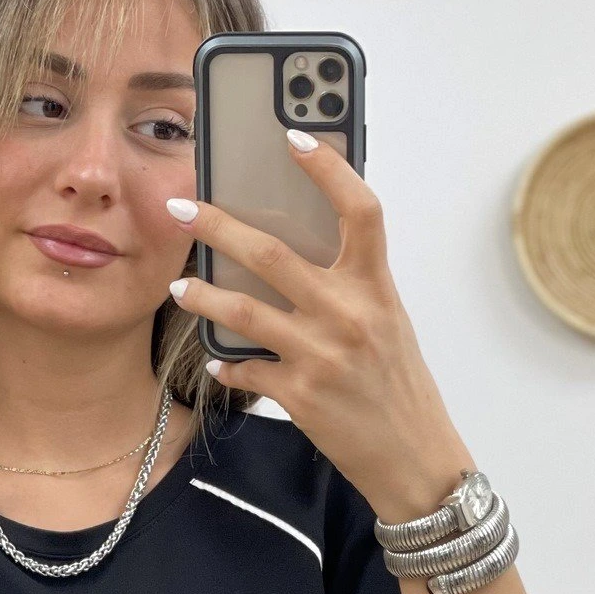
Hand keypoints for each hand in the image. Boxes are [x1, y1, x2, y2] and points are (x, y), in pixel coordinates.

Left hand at [166, 135, 476, 522]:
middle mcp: (350, 314)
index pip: (360, 209)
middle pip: (273, 254)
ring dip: (204, 294)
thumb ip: (349, 286)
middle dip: (218, 225)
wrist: (415, 458)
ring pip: (244, 311)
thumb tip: (298, 251)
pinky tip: (218, 361)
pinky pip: (246, 368)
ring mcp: (322, 355)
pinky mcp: (301, 394)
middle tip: (182, 206)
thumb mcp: (387, 324)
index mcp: (377, 288)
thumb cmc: (398, 387)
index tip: (294, 135)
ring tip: (179, 285)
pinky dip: (227, 363)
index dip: (329, 167)